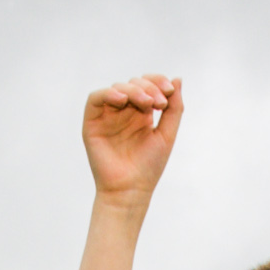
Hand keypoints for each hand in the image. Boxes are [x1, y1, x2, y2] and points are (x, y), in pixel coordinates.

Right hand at [81, 74, 182, 201]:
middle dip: (148, 87)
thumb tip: (178, 79)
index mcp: (141, 113)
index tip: (169, 92)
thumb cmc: (149, 166)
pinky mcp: (92, 123)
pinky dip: (108, 94)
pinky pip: (95, 98)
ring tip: (146, 103)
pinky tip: (122, 100)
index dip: (158, 81)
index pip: (147, 85)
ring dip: (133, 90)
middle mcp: (124, 112)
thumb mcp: (167, 134)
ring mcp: (107, 117)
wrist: (130, 190)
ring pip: (117, 88)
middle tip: (159, 103)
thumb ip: (174, 108)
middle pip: (133, 84)